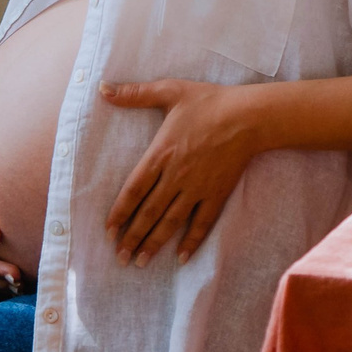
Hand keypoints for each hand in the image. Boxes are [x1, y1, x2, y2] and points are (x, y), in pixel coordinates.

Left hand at [101, 79, 259, 267]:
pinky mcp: (217, 194)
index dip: (120, 211)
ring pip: (171, 222)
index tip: (108, 230)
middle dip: (133, 236)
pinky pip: (202, 222)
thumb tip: (103, 89)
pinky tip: (181, 257)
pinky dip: (191, 241)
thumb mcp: (169, 91)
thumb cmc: (208, 102)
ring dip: (155, 243)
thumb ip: (135, 94)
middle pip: (149, 212)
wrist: (248, 116)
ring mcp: (197, 187)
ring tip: (140, 262)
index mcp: (161, 153)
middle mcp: (176, 175)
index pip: (134, 189)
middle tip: (120, 258)